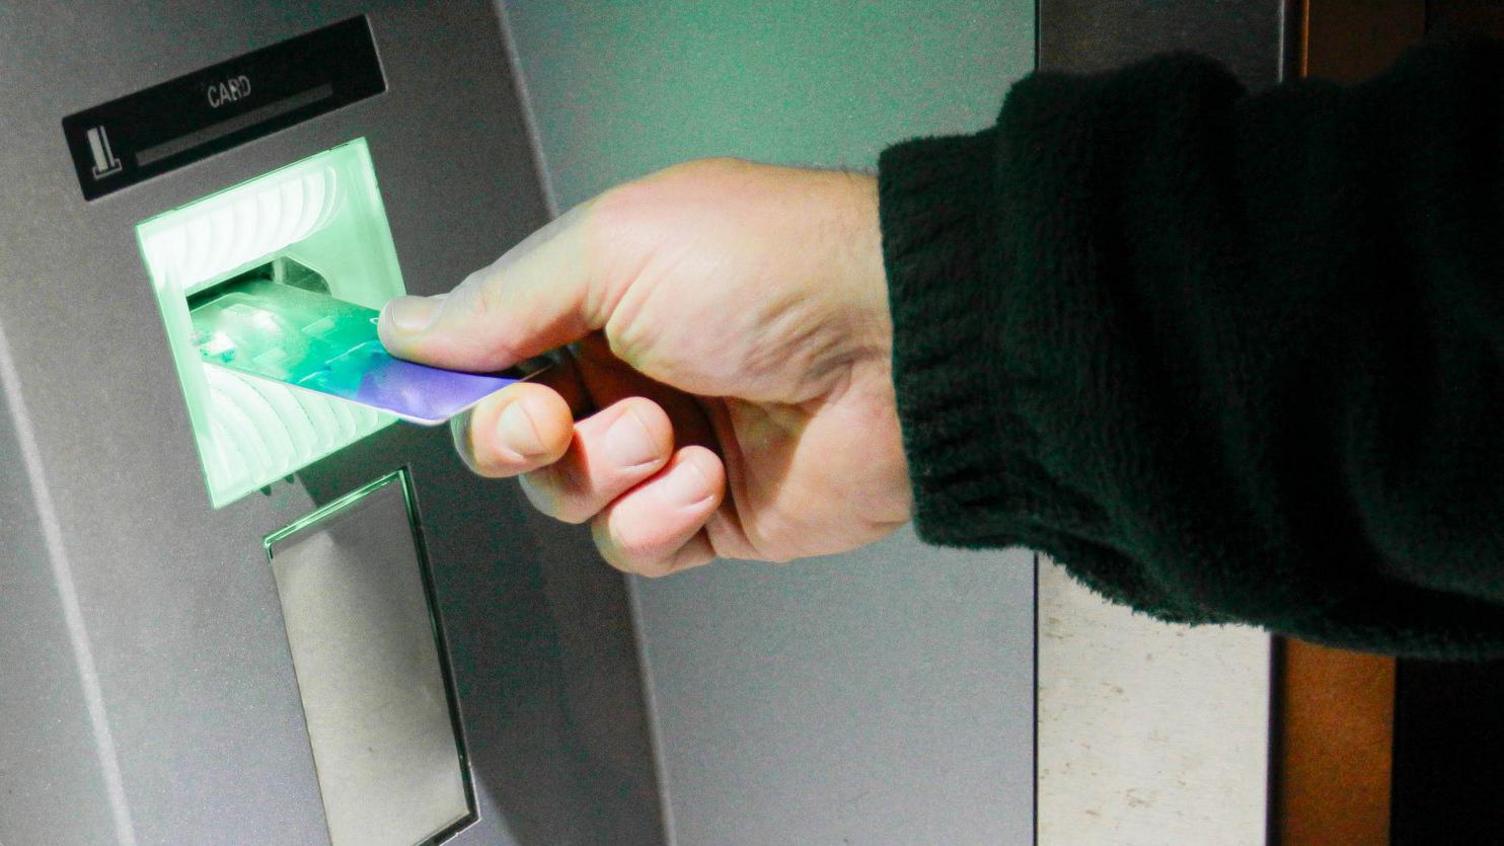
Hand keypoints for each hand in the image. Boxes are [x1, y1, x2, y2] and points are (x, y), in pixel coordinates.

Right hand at [379, 158, 910, 575]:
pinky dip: (655, 517)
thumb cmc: (778, 268)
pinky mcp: (714, 515)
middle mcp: (633, 370)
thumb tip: (411, 326)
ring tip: (667, 429)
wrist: (901, 344)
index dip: (446, 375)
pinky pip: (635, 546)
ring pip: (568, 497)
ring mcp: (673, 446)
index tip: (400, 385)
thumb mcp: (614, 247)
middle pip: (513, 437)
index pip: (490, 348)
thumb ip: (502, 301)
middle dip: (517, 435)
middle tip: (551, 416)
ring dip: (604, 471)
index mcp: (604, 293)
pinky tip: (705, 474)